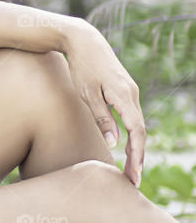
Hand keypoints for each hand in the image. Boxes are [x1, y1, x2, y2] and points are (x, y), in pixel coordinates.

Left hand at [62, 20, 144, 185]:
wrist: (85, 40)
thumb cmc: (82, 67)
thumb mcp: (87, 93)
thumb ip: (102, 118)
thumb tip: (113, 144)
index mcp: (123, 96)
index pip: (137, 132)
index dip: (136, 155)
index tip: (134, 175)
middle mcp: (131, 94)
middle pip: (140, 132)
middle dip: (138, 158)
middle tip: (133, 181)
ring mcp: (130, 92)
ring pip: (137, 125)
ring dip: (136, 148)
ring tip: (130, 170)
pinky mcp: (124, 91)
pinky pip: (132, 117)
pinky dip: (132, 135)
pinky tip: (127, 148)